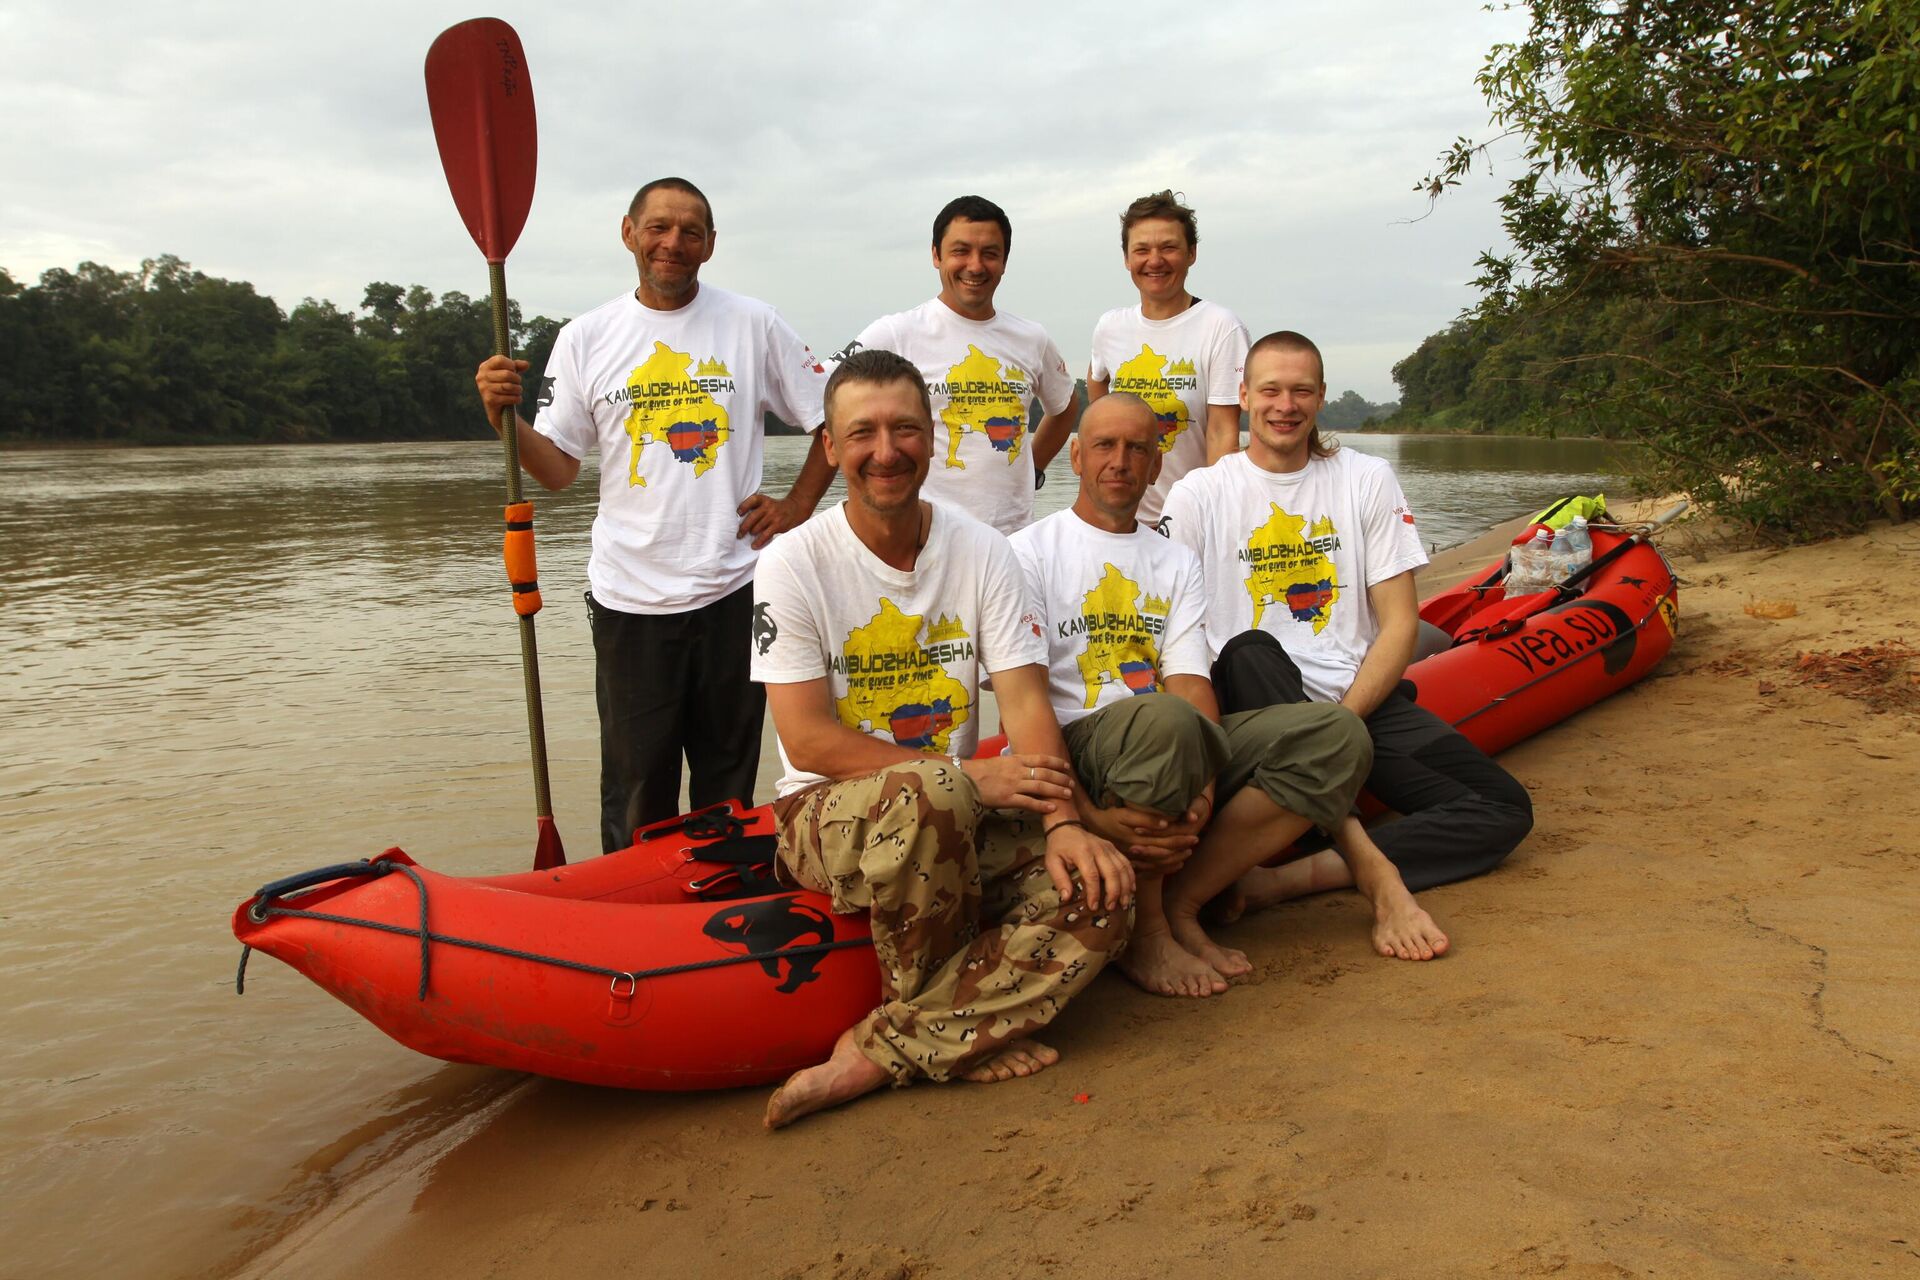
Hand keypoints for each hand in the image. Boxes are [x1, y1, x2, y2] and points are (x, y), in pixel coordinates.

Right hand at [476, 356, 527, 428]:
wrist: (498, 410)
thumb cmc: (504, 387)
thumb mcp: (510, 374)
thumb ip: (517, 366)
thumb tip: (526, 364)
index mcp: (484, 367)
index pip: (500, 360)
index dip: (511, 364)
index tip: (514, 370)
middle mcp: (481, 377)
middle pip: (507, 374)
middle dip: (517, 379)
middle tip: (517, 383)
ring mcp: (484, 389)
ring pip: (509, 386)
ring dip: (518, 389)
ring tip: (518, 391)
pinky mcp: (489, 400)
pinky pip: (509, 397)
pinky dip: (517, 399)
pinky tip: (517, 399)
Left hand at [736, 492, 807, 548]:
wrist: (795, 509)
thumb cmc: (776, 508)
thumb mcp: (767, 502)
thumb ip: (756, 508)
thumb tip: (740, 520)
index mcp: (764, 500)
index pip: (752, 500)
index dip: (744, 506)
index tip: (738, 513)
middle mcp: (768, 507)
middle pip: (753, 517)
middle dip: (743, 527)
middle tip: (738, 534)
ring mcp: (773, 517)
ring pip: (758, 527)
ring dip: (751, 533)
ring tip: (745, 538)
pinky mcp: (778, 525)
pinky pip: (766, 535)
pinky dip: (759, 541)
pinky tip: (754, 545)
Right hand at [959, 753, 1072, 814]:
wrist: (964, 778)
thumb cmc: (979, 771)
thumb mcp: (999, 762)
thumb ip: (1014, 764)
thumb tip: (1025, 767)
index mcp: (1015, 760)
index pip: (1041, 759)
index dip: (1056, 762)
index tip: (1066, 766)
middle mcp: (1017, 771)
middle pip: (1045, 773)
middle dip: (1060, 778)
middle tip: (1071, 783)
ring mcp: (1013, 785)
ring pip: (1041, 787)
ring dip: (1056, 790)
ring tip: (1068, 794)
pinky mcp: (1008, 799)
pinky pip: (1029, 802)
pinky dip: (1042, 805)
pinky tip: (1052, 808)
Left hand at [1042, 822, 1133, 911]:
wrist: (1066, 826)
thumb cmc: (1058, 847)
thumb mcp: (1052, 862)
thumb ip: (1059, 879)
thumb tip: (1067, 898)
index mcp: (1082, 852)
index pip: (1092, 875)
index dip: (1094, 893)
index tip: (1093, 906)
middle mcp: (1098, 849)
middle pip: (1112, 873)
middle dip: (1114, 893)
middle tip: (1111, 908)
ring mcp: (1108, 848)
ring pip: (1122, 869)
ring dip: (1125, 887)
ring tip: (1123, 903)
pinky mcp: (1114, 848)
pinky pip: (1126, 863)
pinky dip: (1131, 877)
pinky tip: (1131, 890)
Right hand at [1081, 801, 1195, 874]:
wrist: (1087, 830)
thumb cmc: (1107, 818)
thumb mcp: (1123, 815)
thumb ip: (1146, 819)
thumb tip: (1167, 823)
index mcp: (1138, 837)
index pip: (1165, 837)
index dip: (1180, 834)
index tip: (1194, 828)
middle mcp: (1138, 849)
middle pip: (1164, 850)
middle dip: (1181, 845)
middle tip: (1195, 840)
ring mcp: (1134, 858)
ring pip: (1159, 861)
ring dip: (1175, 857)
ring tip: (1188, 853)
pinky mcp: (1130, 863)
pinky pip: (1151, 870)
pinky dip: (1165, 868)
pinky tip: (1176, 865)